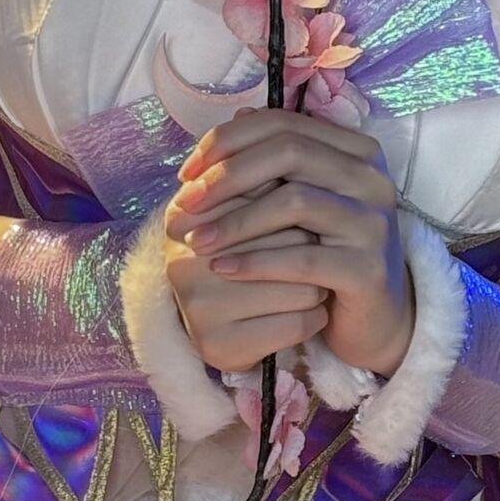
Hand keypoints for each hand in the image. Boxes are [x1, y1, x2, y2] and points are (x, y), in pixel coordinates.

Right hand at [158, 191, 329, 378]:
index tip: (302, 215)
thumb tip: (294, 153)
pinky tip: (309, 313)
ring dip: (318, 282)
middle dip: (310, 244)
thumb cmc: (247, 256)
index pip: (262, 196)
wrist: (232, 326)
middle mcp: (181, 264)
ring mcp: (197, 309)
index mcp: (182, 220)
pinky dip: (316, 317)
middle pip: (284, 239)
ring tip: (312, 281)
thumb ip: (263, 177)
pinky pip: (298, 323)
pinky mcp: (222, 348)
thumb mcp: (244, 210)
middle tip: (313, 252)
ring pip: (298, 284)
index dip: (294, 206)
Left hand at [165, 107, 414, 378]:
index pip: (284, 124)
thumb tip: (238, 116)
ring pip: (294, 201)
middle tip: (186, 202)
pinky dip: (255, 261)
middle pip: (289, 152)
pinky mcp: (368, 269)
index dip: (228, 141)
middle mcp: (372, 179)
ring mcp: (374, 223)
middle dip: (227, 175)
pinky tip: (222, 268)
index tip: (186, 172)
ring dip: (235, 221)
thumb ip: (275, 161)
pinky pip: (302, 259)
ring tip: (196, 241)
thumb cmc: (329, 254)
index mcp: (356, 152)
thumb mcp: (301, 202)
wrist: (374, 320)